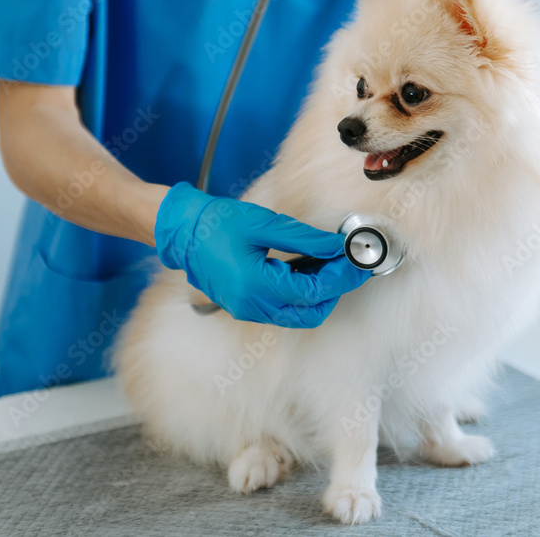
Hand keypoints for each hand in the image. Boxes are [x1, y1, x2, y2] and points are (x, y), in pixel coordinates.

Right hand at [154, 182, 369, 326]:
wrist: (184, 232)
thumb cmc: (216, 224)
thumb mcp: (264, 224)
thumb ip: (304, 238)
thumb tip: (336, 246)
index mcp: (255, 286)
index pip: (313, 292)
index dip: (339, 278)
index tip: (355, 261)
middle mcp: (252, 306)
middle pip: (310, 312)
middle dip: (334, 290)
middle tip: (348, 265)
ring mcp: (247, 310)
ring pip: (298, 315)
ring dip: (319, 294)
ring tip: (330, 265)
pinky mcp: (246, 307)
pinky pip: (283, 310)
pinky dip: (301, 295)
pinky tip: (309, 271)